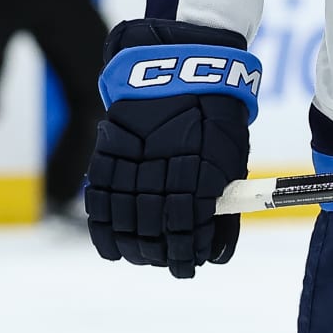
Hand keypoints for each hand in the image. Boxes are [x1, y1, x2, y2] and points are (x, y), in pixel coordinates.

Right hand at [86, 20, 258, 278]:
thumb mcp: (231, 151)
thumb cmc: (215, 111)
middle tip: (173, 267)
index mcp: (201, 168)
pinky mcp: (109, 155)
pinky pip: (101, 202)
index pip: (191, 225)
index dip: (191, 251)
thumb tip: (221, 244)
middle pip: (157, 229)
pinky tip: (113, 249)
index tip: (194, 264)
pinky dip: (105, 231)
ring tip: (145, 260)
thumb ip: (224, 196)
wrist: (178, 65)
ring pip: (127, 220)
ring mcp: (133, 162)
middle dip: (165, 255)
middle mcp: (163, 168)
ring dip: (136, 248)